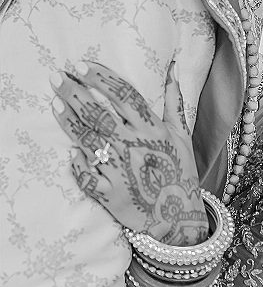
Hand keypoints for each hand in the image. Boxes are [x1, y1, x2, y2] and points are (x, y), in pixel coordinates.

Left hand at [50, 61, 207, 244]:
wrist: (178, 220)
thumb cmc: (179, 173)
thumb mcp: (182, 136)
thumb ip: (174, 101)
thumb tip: (172, 68)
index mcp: (154, 131)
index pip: (125, 96)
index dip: (102, 78)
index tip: (82, 65)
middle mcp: (136, 148)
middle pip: (100, 113)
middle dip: (75, 92)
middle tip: (57, 77)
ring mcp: (121, 171)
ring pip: (88, 140)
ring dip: (70, 120)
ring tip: (55, 103)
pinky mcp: (111, 194)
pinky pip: (87, 175)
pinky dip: (78, 162)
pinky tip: (70, 149)